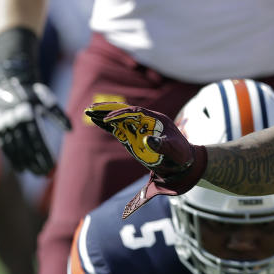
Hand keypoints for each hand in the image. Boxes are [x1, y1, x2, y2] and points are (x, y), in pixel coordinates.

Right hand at [0, 77, 69, 174]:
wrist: (9, 86)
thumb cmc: (35, 95)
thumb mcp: (48, 101)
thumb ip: (59, 116)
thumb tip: (71, 130)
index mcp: (28, 114)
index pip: (37, 139)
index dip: (44, 154)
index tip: (52, 165)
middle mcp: (14, 121)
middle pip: (25, 147)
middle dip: (35, 162)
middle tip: (44, 174)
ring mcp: (4, 125)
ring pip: (14, 149)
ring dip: (24, 163)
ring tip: (35, 173)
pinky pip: (4, 146)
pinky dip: (12, 159)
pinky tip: (20, 169)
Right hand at [85, 103, 206, 217]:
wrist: (185, 164)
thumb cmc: (182, 156)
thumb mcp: (174, 150)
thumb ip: (162, 145)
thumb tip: (147, 140)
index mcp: (157, 120)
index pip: (136, 111)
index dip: (122, 113)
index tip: (109, 119)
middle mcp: (147, 122)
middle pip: (125, 111)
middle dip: (109, 109)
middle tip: (91, 109)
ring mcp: (141, 129)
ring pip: (121, 119)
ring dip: (105, 116)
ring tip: (88, 113)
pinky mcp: (136, 138)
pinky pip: (120, 129)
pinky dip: (109, 126)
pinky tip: (97, 123)